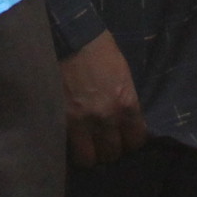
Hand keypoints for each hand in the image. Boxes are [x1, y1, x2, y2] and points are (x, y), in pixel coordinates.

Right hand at [62, 32, 147, 166]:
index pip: (136, 140)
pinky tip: (70, 142)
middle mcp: (107, 117)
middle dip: (109, 148)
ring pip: (90, 158)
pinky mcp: (61, 121)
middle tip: (103, 141)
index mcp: (126, 103)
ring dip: (89, 153)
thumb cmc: (99, 49)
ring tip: (85, 145)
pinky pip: (69, 149)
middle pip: (113, 152)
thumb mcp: (123, 73)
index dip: (130, 141)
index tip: (124, 138)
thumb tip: (125, 118)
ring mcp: (82, 122)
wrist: (70, 37)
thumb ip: (125, 99)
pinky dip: (70, 149)